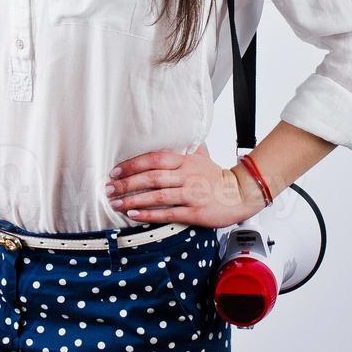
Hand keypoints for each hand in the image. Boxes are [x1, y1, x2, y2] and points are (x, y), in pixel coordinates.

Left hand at [104, 142, 267, 228]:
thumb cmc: (218, 177)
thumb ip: (184, 148)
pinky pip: (167, 213)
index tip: (115, 172)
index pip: (153, 159)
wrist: (241, 193)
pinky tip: (135, 215)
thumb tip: (172, 136)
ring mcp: (191, 194)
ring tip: (116, 204)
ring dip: (133, 200)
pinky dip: (149, 214)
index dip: (132, 165)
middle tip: (109, 189)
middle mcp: (186, 175)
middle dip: (126, 184)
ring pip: (156, 196)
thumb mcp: (201, 156)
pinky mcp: (195, 211)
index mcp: (185, 160)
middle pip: (151, 177)